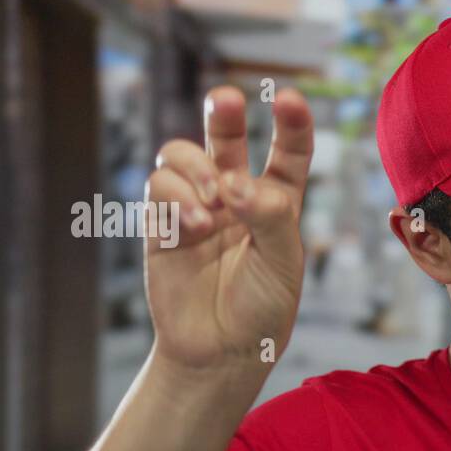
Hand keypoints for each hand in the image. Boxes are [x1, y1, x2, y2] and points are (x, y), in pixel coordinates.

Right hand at [143, 85, 313, 371]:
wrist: (220, 351)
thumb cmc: (262, 308)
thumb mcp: (284, 264)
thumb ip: (270, 217)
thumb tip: (237, 182)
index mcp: (276, 202)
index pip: (287, 153)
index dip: (290, 124)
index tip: (288, 99)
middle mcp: (235, 197)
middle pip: (227, 138)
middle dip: (223, 113)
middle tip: (226, 99)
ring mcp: (196, 206)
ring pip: (183, 155)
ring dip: (197, 170)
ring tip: (215, 203)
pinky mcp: (162, 223)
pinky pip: (160, 187)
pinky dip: (178, 197)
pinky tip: (197, 225)